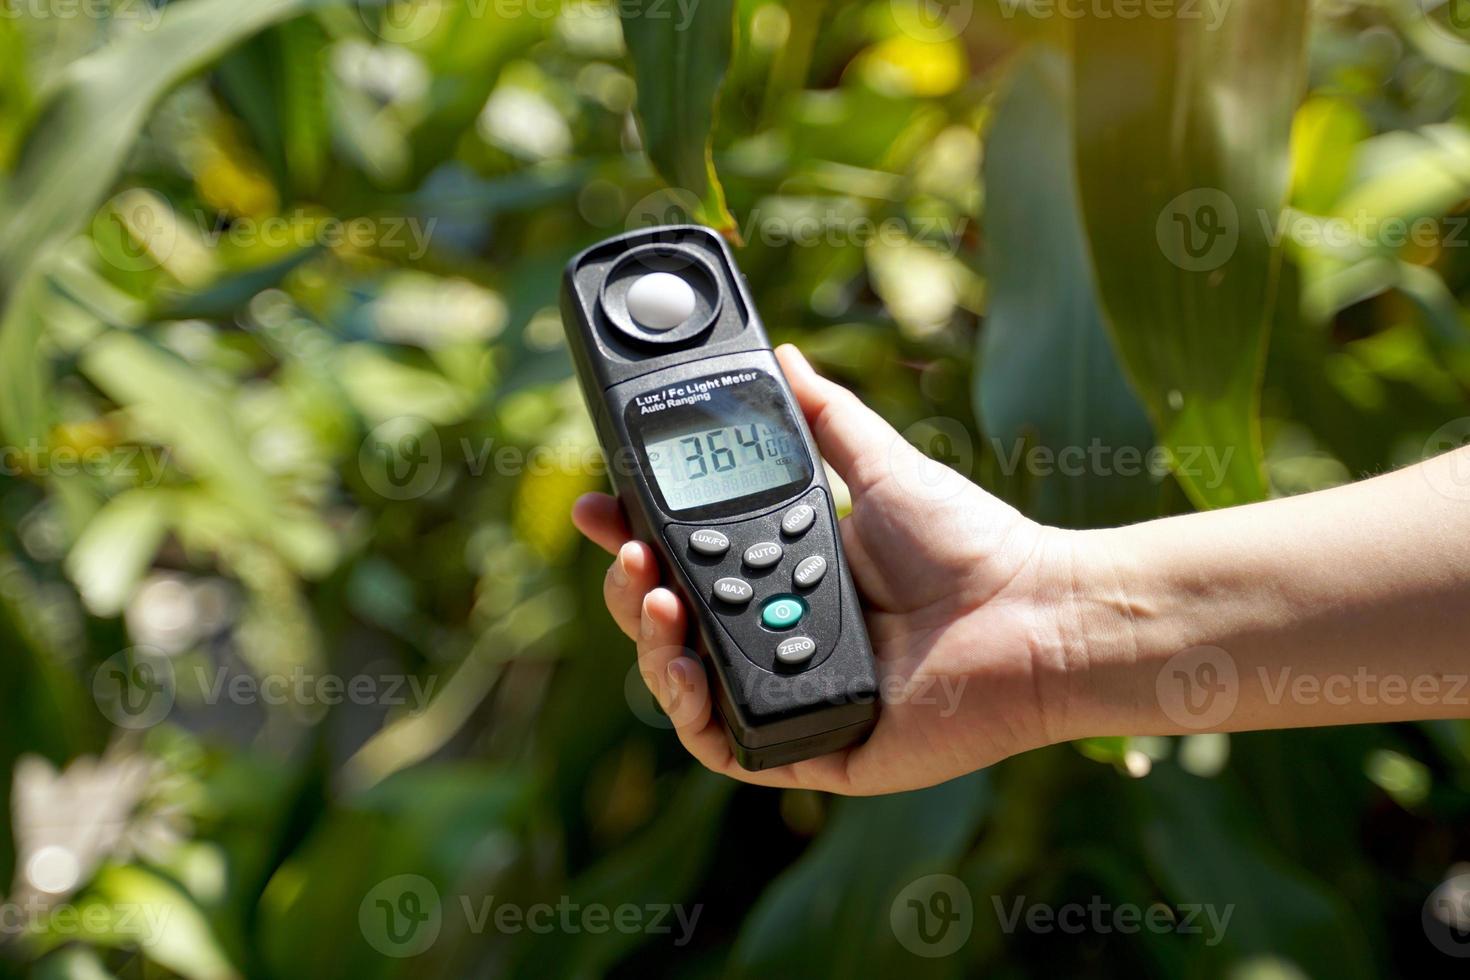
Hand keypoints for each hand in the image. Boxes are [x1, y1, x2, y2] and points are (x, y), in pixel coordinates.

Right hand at [572, 344, 1086, 794]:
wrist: (1034, 613)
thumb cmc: (972, 546)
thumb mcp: (883, 468)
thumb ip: (827, 417)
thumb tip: (784, 357)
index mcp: (787, 577)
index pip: (689, 562)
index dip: (637, 538)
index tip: (602, 504)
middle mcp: (779, 637)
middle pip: (673, 623)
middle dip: (631, 589)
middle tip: (627, 551)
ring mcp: (790, 694)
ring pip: (686, 685)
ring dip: (650, 642)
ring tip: (654, 598)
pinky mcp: (806, 748)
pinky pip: (726, 745)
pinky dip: (694, 710)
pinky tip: (685, 665)